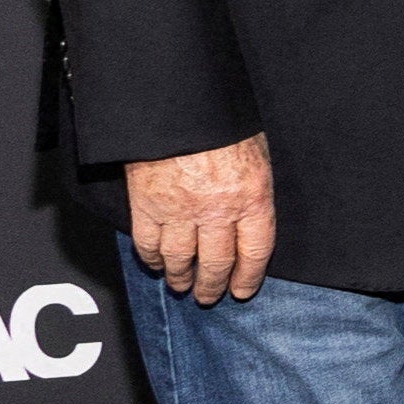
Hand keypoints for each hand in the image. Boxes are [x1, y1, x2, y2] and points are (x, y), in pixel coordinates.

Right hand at [126, 133, 275, 304]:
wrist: (178, 106)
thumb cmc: (222, 122)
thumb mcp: (256, 151)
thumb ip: (254, 186)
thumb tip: (252, 215)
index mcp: (251, 196)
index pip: (255, 250)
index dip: (249, 276)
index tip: (243, 290)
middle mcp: (217, 210)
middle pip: (216, 262)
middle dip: (213, 285)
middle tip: (210, 297)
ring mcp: (179, 211)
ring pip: (180, 260)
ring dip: (181, 278)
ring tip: (182, 286)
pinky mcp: (147, 207)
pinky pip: (148, 245)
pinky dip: (152, 259)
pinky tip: (156, 265)